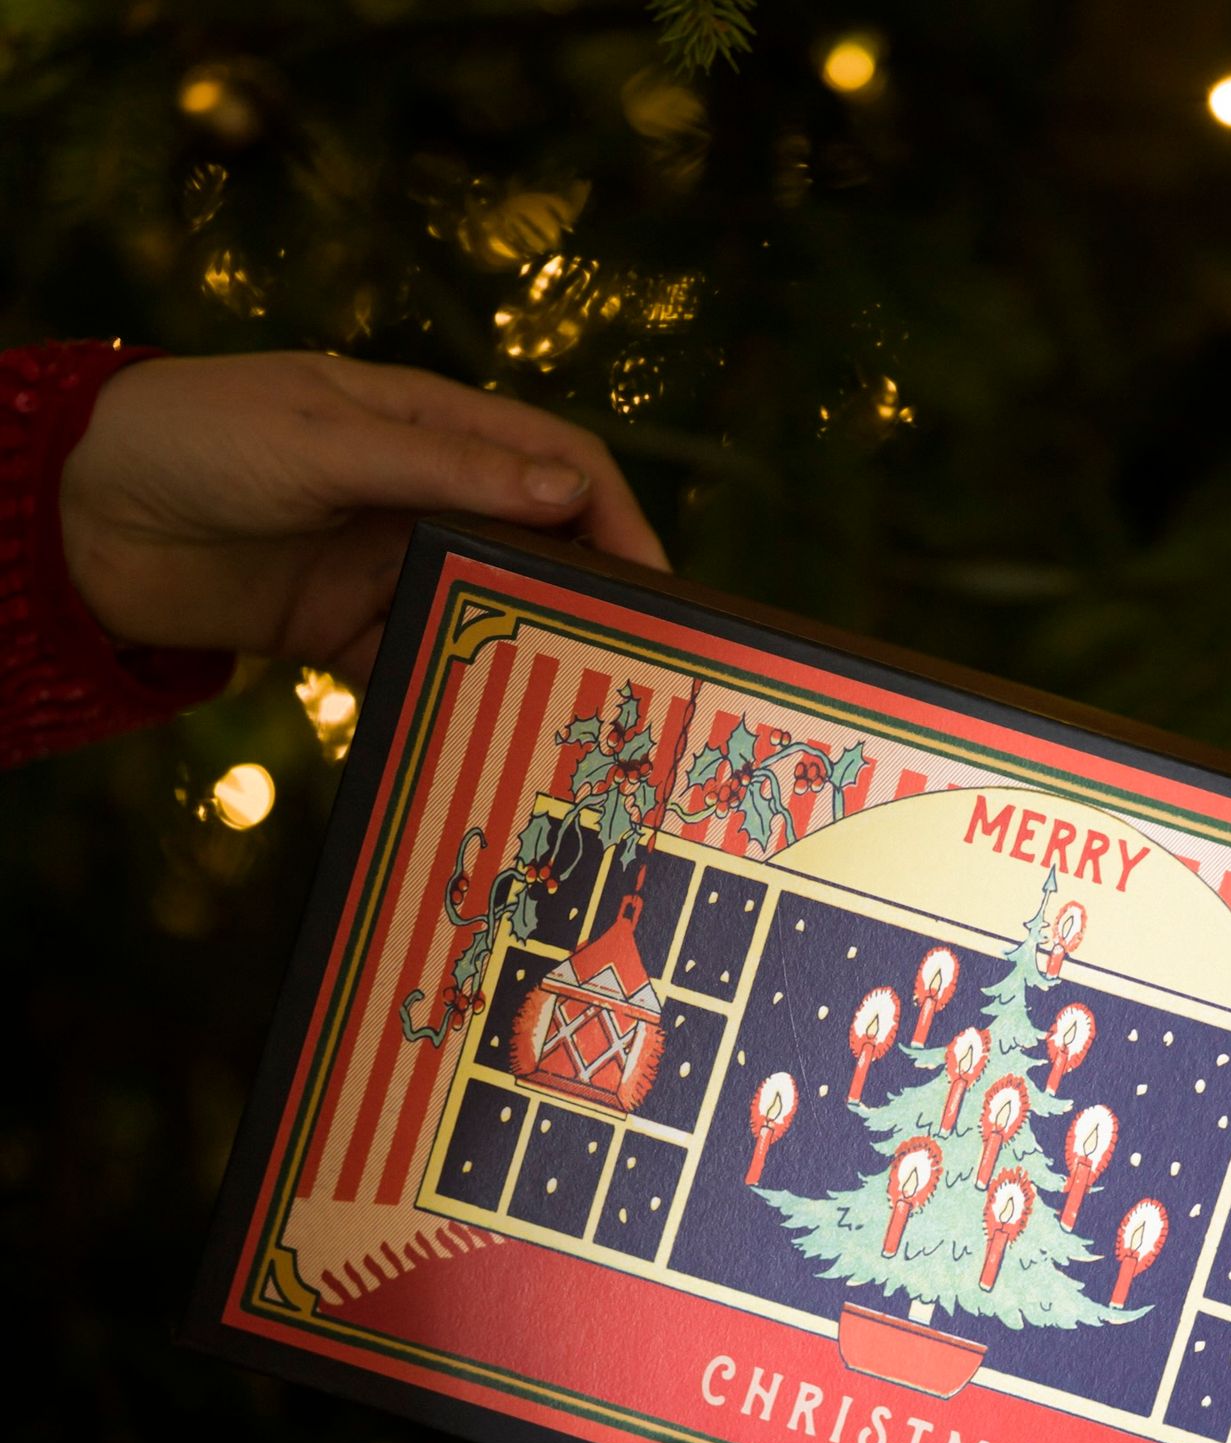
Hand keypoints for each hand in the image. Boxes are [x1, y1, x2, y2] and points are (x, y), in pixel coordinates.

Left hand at [60, 351, 665, 677]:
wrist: (75, 513)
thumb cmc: (196, 440)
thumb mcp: (326, 443)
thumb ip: (446, 469)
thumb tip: (572, 494)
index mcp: (431, 426)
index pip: (561, 465)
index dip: (620, 519)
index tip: (657, 587)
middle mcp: (424, 495)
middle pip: (541, 546)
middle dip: (591, 598)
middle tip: (636, 662)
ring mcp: (388, 564)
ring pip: (491, 611)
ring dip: (528, 655)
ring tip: (571, 710)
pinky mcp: (346, 628)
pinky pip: (423, 664)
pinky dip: (452, 694)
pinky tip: (478, 730)